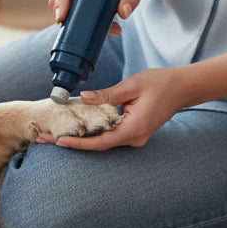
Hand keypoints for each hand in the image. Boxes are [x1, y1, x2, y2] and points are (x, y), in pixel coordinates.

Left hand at [38, 68, 181, 150]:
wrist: (183, 88)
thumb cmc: (160, 83)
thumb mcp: (132, 85)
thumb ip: (107, 94)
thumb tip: (84, 98)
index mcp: (134, 128)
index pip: (101, 142)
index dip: (79, 144)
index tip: (59, 142)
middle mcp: (134, 138)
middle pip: (98, 144)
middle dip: (72, 141)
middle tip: (44, 137)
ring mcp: (135, 136)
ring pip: (103, 140)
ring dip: (80, 137)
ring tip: (54, 133)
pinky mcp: (134, 131)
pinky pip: (110, 134)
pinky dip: (93, 131)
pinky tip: (77, 126)